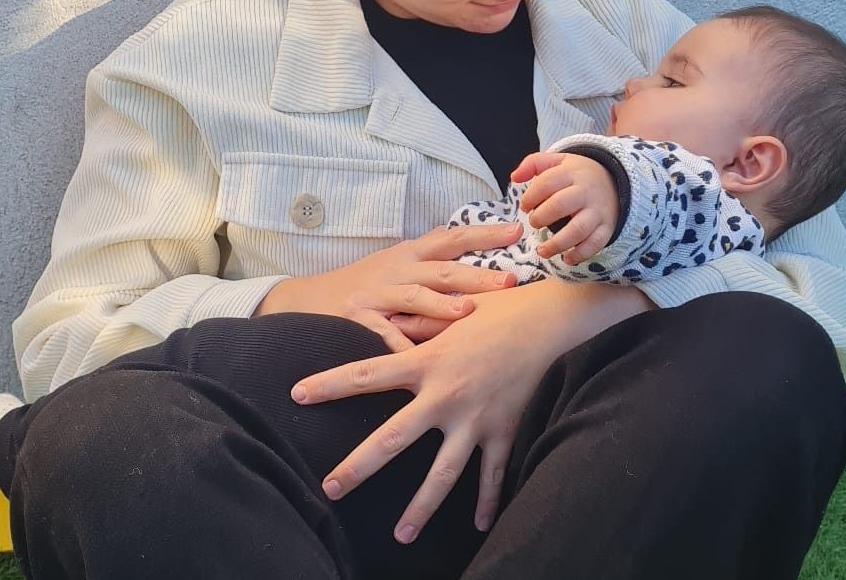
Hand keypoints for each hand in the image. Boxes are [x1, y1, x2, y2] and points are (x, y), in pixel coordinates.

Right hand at [253, 223, 520, 351]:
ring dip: (442, 305)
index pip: (451, 238)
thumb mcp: (396, 264)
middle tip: (510, 281)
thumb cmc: (362, 284)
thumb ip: (430, 258)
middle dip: (477, 275)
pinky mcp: (356, 320)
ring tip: (468, 311)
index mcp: (409, 255)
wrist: (306, 300)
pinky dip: (400, 345)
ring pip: (414, 297)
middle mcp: (395, 270)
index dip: (483, 235)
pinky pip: (382, 335)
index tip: (516, 231)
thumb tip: (474, 246)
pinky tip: (420, 357)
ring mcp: (375, 294)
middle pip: (441, 269)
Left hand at [290, 280, 653, 542]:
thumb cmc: (497, 308)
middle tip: (329, 488)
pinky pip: (493, 474)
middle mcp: (445, 395)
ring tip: (399, 536)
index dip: (329, 384)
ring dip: (420, 508)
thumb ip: (417, 324)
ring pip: (442, 474)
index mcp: (427, 361)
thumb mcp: (452, 311)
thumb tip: (383, 325)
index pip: (367, 374)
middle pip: (393, 439)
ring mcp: (475, 419)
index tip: (297, 394)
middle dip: (358, 466)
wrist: (548, 320)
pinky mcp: (504, 430)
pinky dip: (486, 501)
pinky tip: (477, 525)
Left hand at [511, 152, 619, 264]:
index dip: (530, 196)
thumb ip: (533, 164)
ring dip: (557, 243)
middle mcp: (586, 192)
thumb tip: (515, 177)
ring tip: (542, 250)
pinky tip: (567, 259)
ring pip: (578, 229)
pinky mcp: (607, 227)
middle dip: (541, 217)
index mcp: (571, 173)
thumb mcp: (557, 161)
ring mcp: (598, 211)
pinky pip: (596, 244)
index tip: (524, 206)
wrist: (613, 182)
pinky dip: (580, 254)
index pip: (547, 183)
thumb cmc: (577, 175)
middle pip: (560, 205)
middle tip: (534, 222)